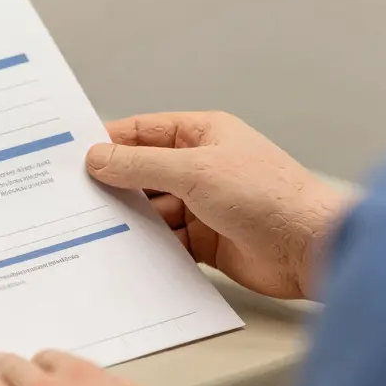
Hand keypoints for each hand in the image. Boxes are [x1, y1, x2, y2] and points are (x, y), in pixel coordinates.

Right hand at [87, 112, 349, 299]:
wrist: (311, 249)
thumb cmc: (269, 197)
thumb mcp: (196, 172)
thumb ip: (142, 165)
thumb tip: (99, 158)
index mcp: (203, 135)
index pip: (144, 132)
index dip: (109, 142)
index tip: (74, 156)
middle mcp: (202, 167)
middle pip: (143, 173)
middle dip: (114, 185)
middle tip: (75, 197)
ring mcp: (204, 205)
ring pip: (152, 210)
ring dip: (130, 220)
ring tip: (94, 228)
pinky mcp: (207, 242)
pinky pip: (166, 242)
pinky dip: (148, 248)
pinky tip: (126, 253)